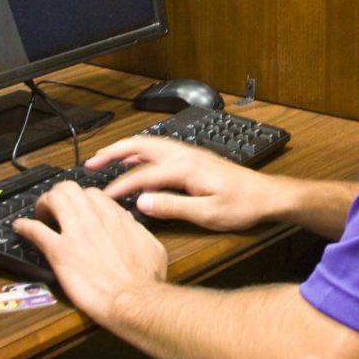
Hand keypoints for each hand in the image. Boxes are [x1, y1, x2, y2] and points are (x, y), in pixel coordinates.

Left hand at [13, 181, 166, 325]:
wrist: (132, 300)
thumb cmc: (145, 280)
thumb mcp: (152, 246)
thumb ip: (137, 230)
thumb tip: (126, 221)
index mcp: (116, 217)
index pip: (93, 195)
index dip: (82, 200)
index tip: (78, 210)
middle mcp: (94, 219)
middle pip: (70, 189)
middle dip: (59, 194)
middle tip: (55, 208)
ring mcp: (75, 233)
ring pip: (53, 199)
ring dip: (42, 204)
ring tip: (39, 214)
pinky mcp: (59, 252)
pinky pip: (35, 230)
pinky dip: (24, 226)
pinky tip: (20, 228)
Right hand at [85, 135, 278, 231]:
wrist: (267, 195)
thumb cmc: (242, 205)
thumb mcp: (208, 214)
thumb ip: (173, 207)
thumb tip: (142, 203)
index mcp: (186, 168)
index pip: (143, 174)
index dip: (120, 186)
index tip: (103, 197)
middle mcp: (186, 155)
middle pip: (142, 146)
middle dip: (114, 152)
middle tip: (91, 163)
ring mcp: (190, 154)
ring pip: (150, 144)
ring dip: (126, 149)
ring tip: (105, 159)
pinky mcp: (195, 158)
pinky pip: (160, 148)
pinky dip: (141, 151)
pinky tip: (135, 162)